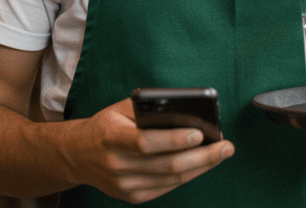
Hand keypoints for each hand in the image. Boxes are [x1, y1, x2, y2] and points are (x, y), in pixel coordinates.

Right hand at [68, 97, 233, 203]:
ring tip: (221, 153)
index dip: (174, 140)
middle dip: (203, 156)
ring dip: (202, 166)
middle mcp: (117, 165)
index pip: (146, 143)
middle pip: (167, 165)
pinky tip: (202, 164)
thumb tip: (188, 112)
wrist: (79, 155)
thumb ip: (149, 109)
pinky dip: (189, 175)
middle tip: (226, 146)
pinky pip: (168, 187)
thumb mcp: (121, 109)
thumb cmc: (107, 125)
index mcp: (112, 137)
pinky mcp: (132, 197)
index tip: (199, 133)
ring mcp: (124, 185)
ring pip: (172, 179)